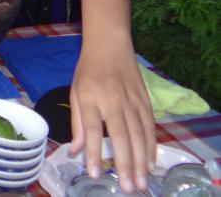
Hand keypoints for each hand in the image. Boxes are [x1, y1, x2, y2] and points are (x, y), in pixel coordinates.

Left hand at [69, 40, 155, 192]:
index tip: (93, 173)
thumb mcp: (75, 92)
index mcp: (90, 98)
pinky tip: (150, 162)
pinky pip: (150, 127)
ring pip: (138, 135)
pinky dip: (151, 146)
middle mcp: (112, 101)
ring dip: (140, 160)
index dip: (93, 152)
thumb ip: (77, 123)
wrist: (110, 45)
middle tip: (129, 188)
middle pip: (120, 136)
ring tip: (141, 181)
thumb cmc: (88, 71)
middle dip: (124, 164)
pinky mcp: (145, 101)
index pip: (91, 129)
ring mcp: (131, 101)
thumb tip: (75, 151)